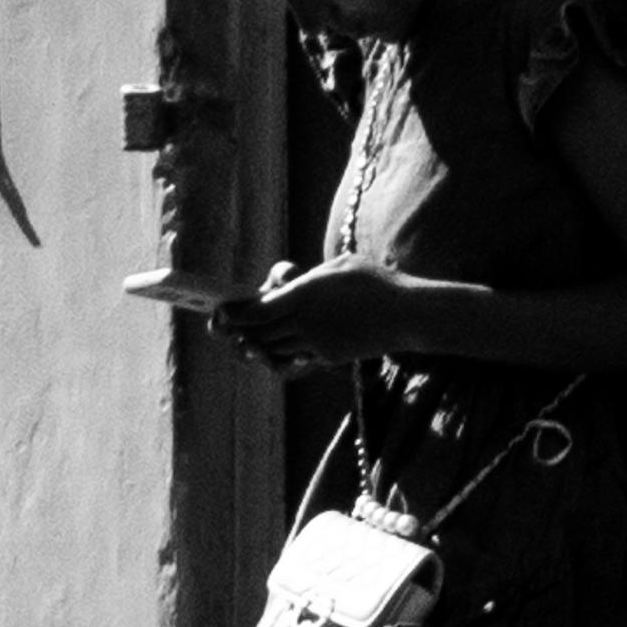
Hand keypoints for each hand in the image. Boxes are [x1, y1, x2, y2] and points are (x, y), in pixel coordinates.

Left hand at [214, 258, 377, 369]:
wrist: (406, 315)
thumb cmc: (374, 282)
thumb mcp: (337, 267)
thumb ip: (308, 278)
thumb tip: (286, 286)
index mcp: (304, 295)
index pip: (258, 310)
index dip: (235, 314)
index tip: (220, 313)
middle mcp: (306, 322)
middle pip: (260, 332)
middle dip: (240, 331)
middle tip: (223, 327)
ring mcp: (317, 344)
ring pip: (274, 349)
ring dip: (258, 345)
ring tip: (244, 340)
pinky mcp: (328, 358)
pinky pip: (295, 359)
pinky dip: (281, 355)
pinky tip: (276, 348)